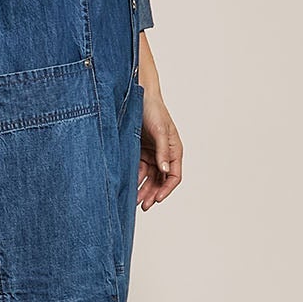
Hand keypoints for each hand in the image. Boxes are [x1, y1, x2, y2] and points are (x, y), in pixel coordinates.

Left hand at [137, 85, 181, 208]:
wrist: (137, 95)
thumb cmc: (153, 110)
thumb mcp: (159, 131)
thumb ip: (162, 152)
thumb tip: (165, 170)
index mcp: (174, 150)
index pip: (174, 176)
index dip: (166, 189)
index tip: (157, 199)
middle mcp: (164, 155)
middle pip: (160, 181)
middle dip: (153, 193)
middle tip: (143, 206)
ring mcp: (151, 154)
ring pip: (149, 178)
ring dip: (143, 189)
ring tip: (134, 201)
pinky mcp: (139, 152)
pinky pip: (138, 170)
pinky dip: (134, 179)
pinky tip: (128, 186)